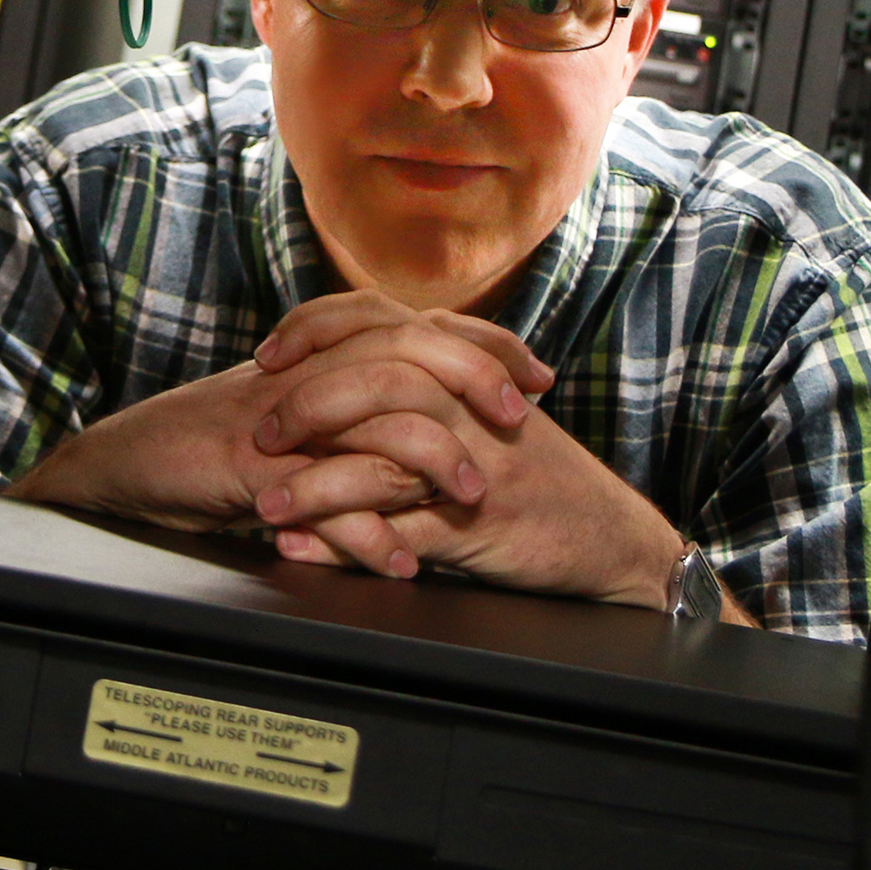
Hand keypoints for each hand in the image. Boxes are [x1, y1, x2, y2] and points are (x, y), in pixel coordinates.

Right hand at [5, 295, 541, 536]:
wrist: (123, 465)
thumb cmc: (206, 444)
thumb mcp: (292, 416)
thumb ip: (352, 408)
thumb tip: (430, 418)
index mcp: (320, 357)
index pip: (416, 325)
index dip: (481, 343)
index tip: (533, 373)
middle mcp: (306, 374)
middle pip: (406, 347)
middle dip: (473, 379)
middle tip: (517, 419)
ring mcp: (281, 419)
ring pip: (372, 414)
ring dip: (431, 458)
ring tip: (471, 498)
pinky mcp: (253, 467)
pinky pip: (322, 494)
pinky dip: (365, 534)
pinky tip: (398, 563)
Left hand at [249, 295, 690, 608]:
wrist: (611, 540)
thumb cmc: (540, 478)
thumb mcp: (486, 412)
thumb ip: (428, 380)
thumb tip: (344, 369)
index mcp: (462, 367)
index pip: (378, 319)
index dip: (314, 329)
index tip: (266, 355)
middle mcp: (468, 404)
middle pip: (376, 377)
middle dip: (305, 404)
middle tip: (258, 435)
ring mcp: (473, 465)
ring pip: (382, 454)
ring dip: (311, 484)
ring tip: (261, 506)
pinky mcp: (476, 526)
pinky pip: (398, 530)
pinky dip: (340, 543)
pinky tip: (299, 550)